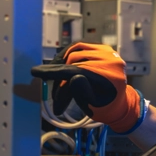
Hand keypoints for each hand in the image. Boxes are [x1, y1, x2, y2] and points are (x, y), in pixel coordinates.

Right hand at [29, 43, 145, 131]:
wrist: (119, 103)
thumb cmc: (105, 108)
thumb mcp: (93, 106)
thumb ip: (83, 93)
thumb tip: (72, 78)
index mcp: (111, 74)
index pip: (77, 70)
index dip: (54, 71)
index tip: (36, 72)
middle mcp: (111, 59)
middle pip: (74, 62)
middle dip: (59, 76)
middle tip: (54, 93)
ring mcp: (107, 52)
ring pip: (74, 52)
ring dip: (61, 63)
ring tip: (55, 77)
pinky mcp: (103, 49)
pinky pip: (79, 47)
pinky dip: (68, 55)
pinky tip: (61, 65)